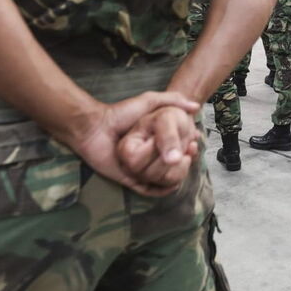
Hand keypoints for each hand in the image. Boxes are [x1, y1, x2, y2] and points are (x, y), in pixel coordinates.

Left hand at [66, 92, 200, 197]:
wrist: (96, 129)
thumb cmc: (121, 114)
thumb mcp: (149, 101)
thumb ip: (172, 99)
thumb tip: (195, 108)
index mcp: (155, 140)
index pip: (177, 148)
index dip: (188, 148)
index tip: (194, 143)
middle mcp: (150, 155)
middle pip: (174, 165)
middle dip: (185, 161)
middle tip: (190, 153)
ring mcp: (141, 168)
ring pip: (164, 177)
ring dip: (175, 174)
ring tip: (181, 163)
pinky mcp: (132, 180)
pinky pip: (149, 190)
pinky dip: (162, 189)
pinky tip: (172, 181)